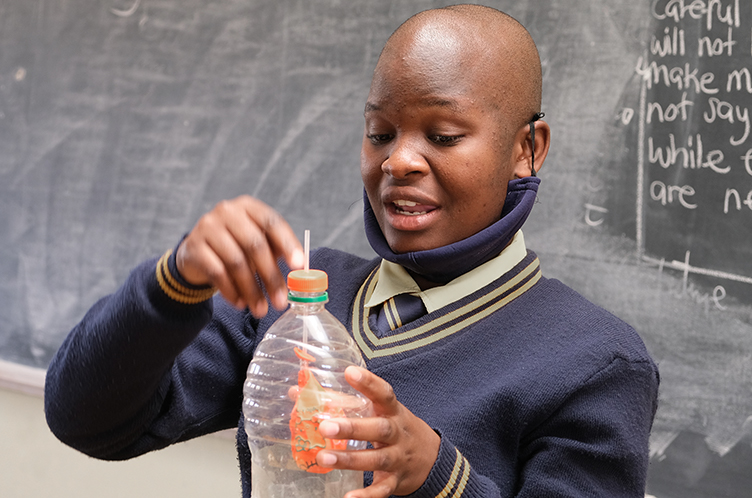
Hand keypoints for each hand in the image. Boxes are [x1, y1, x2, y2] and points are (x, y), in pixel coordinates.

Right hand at [176, 196, 304, 315]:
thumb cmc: (235, 246)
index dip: (287, 243)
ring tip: (260, 309)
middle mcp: (228, 212)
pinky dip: (231, 291)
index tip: (298, 265)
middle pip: (255, 245)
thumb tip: (300, 270)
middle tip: (280, 301)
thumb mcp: (256, 242)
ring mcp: (208, 227)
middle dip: (271, 276)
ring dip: (251, 290)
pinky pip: (217, 273)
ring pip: (236, 262)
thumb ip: (276, 250)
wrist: (196, 253)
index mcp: (249, 207)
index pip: (272, 222)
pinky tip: (240, 303)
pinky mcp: (194, 246)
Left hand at [316, 366, 440, 497]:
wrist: (431, 458)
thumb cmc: (395, 428)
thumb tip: (297, 393)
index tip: (350, 372)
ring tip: (323, 457)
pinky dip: (366, 496)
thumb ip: (343, 401)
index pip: (384, 394)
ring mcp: (398, 458)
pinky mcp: (395, 481)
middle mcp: (398, 434)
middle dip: (353, 428)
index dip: (369, 383)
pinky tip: (348, 497)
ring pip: (376, 459)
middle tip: (326, 426)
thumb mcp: (380, 412)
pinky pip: (381, 490)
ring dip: (350, 459)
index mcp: (393, 412)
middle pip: (379, 429)